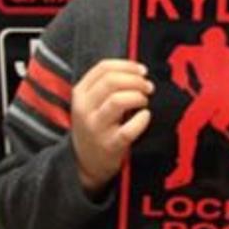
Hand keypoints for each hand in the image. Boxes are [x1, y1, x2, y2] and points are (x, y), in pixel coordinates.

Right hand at [71, 59, 152, 195]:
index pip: (103, 68)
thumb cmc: (96, 126)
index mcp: (80, 94)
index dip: (127, 65)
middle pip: (111, 81)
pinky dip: (141, 120)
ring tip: (144, 101)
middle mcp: (85, 109)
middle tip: (148, 87)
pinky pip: (128, 130)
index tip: (142, 71)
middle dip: (135, 80)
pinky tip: (145, 116)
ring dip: (137, 97)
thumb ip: (107, 85)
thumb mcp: (91, 103)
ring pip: (118, 101)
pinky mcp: (109, 146)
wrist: (86, 162)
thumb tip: (137, 69)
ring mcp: (96, 128)